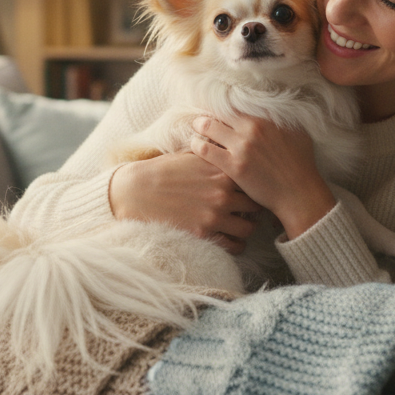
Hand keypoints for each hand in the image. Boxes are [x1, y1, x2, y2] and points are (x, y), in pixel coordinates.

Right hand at [109, 151, 263, 253]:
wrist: (137, 191)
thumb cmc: (163, 171)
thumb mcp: (191, 155)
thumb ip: (214, 155)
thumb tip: (228, 149)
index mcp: (222, 171)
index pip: (253, 181)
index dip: (253, 187)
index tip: (249, 191)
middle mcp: (223, 193)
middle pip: (256, 206)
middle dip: (254, 209)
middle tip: (247, 212)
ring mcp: (214, 215)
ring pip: (249, 228)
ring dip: (246, 228)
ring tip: (239, 226)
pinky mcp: (203, 233)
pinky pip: (234, 246)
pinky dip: (235, 245)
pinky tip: (230, 240)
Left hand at [190, 114, 335, 239]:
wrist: (298, 192)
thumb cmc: (301, 164)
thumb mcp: (297, 133)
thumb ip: (282, 119)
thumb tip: (274, 109)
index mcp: (265, 119)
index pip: (234, 105)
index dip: (222, 107)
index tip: (216, 111)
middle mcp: (252, 129)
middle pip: (218, 113)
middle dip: (208, 116)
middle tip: (200, 119)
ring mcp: (241, 147)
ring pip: (208, 128)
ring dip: (199, 128)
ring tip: (194, 131)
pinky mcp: (233, 166)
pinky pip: (205, 150)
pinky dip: (197, 146)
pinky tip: (195, 147)